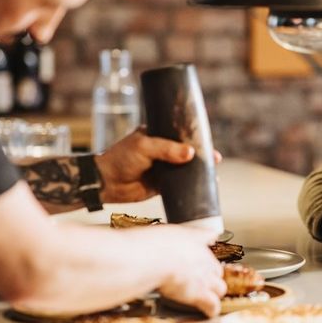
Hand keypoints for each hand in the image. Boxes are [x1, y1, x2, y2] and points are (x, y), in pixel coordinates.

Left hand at [95, 127, 222, 202]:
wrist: (106, 182)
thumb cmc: (121, 158)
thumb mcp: (144, 147)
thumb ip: (167, 149)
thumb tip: (190, 154)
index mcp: (157, 135)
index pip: (180, 134)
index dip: (195, 138)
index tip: (208, 142)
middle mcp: (162, 151)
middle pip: (186, 152)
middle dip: (201, 156)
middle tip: (215, 159)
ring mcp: (162, 168)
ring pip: (185, 169)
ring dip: (198, 172)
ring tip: (213, 174)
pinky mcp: (161, 185)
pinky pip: (180, 185)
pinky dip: (190, 186)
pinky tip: (203, 188)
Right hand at [154, 225, 226, 317]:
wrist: (155, 258)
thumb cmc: (155, 245)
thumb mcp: (169, 231)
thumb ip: (180, 236)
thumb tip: (194, 234)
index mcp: (194, 241)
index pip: (208, 240)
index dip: (204, 250)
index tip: (206, 250)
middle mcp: (203, 259)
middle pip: (216, 269)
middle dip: (210, 276)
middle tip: (200, 281)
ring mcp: (204, 277)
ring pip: (220, 287)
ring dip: (214, 293)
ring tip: (208, 298)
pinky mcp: (200, 294)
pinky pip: (213, 305)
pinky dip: (211, 309)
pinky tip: (209, 312)